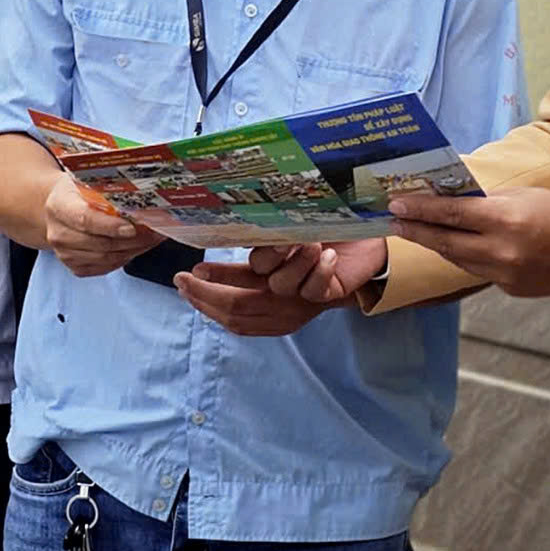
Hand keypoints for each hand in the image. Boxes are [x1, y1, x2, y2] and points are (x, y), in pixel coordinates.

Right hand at [42, 173, 160, 278]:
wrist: (56, 208)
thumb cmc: (76, 192)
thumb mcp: (85, 182)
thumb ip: (105, 189)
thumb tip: (140, 193)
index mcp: (59, 207)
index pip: (85, 219)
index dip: (110, 226)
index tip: (132, 227)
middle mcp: (58, 234)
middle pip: (99, 243)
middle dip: (132, 240)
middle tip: (154, 231)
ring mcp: (65, 254)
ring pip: (106, 258)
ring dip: (133, 250)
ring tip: (151, 238)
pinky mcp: (75, 267)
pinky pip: (105, 268)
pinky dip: (125, 259)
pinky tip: (137, 247)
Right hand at [175, 237, 384, 336]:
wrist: (364, 253)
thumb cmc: (317, 247)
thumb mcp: (273, 257)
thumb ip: (246, 267)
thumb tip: (200, 267)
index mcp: (266, 299)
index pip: (229, 311)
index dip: (204, 299)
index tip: (184, 281)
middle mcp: (281, 305)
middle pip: (241, 306)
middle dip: (217, 288)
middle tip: (199, 271)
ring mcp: (302, 303)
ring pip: (279, 288)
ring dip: (287, 261)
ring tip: (297, 239)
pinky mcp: (328, 296)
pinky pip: (316, 287)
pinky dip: (319, 268)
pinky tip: (326, 253)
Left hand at [387, 188, 549, 298]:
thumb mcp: (520, 196)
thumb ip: (483, 200)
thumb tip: (447, 196)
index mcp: (505, 220)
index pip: (451, 213)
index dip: (420, 209)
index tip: (396, 204)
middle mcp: (502, 251)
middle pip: (445, 242)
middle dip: (416, 230)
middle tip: (393, 221)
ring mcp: (505, 274)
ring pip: (457, 260)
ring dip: (435, 245)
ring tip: (414, 232)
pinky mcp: (509, 289)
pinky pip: (477, 271)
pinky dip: (463, 258)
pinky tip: (452, 247)